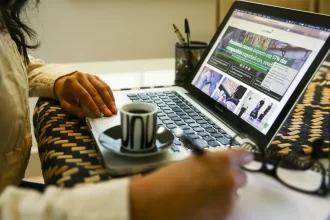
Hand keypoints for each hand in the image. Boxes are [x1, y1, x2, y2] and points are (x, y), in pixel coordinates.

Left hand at [54, 72, 116, 117]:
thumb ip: (73, 109)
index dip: (92, 105)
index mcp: (72, 82)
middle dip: (103, 104)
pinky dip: (110, 95)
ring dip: (109, 100)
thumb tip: (83, 115)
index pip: (85, 95)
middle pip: (95, 91)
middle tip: (109, 113)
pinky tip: (113, 103)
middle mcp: (81, 77)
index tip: (98, 114)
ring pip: (102, 88)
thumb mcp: (65, 103)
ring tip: (113, 109)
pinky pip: (105, 85)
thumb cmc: (66, 94)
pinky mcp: (96, 77)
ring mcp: (90, 76)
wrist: (65, 83)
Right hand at [130, 149, 252, 219]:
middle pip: (242, 177)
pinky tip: (203, 207)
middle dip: (231, 178)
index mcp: (221, 161)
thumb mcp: (192, 162)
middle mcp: (230, 179)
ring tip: (205, 197)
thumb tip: (216, 168)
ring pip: (233, 195)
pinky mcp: (223, 216)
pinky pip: (226, 208)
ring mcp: (228, 199)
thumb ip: (209, 163)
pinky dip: (218, 207)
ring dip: (224, 194)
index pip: (243, 155)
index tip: (245, 158)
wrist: (158, 201)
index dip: (243, 157)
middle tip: (216, 182)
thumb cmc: (170, 177)